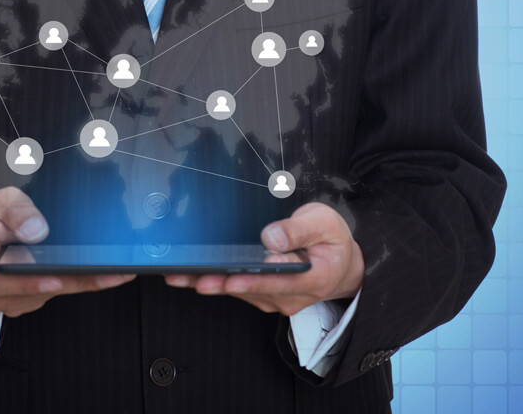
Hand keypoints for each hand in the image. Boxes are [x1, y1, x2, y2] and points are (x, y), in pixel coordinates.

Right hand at [0, 186, 133, 317]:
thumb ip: (17, 212)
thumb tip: (37, 230)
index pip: (0, 279)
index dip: (28, 282)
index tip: (54, 280)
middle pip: (35, 291)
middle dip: (77, 282)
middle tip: (112, 275)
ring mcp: (6, 299)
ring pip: (46, 295)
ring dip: (78, 284)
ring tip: (113, 272)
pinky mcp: (20, 301)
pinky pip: (48, 294)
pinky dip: (71, 283)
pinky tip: (94, 272)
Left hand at [165, 202, 363, 315]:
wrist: (341, 264)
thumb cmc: (332, 240)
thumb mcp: (324, 223)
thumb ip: (299, 230)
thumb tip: (272, 237)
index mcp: (313, 278)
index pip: (279, 282)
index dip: (253, 280)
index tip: (230, 278)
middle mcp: (292, 296)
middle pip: (252, 289)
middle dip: (220, 283)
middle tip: (193, 277)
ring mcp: (276, 298)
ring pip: (240, 291)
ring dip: (210, 283)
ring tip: (182, 275)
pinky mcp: (264, 296)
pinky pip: (238, 290)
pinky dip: (215, 282)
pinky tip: (191, 276)